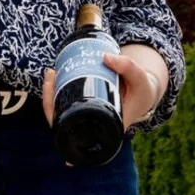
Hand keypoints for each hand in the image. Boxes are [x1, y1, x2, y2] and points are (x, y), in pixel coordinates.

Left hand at [40, 55, 160, 132]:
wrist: (143, 90)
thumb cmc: (142, 89)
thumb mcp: (140, 78)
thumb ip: (128, 67)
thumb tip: (105, 57)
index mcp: (107, 128)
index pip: (80, 137)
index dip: (63, 134)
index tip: (54, 118)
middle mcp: (93, 126)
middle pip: (64, 123)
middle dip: (51, 102)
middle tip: (52, 76)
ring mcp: (86, 117)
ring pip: (61, 113)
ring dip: (51, 96)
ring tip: (51, 73)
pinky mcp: (84, 107)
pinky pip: (65, 104)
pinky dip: (57, 92)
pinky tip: (54, 77)